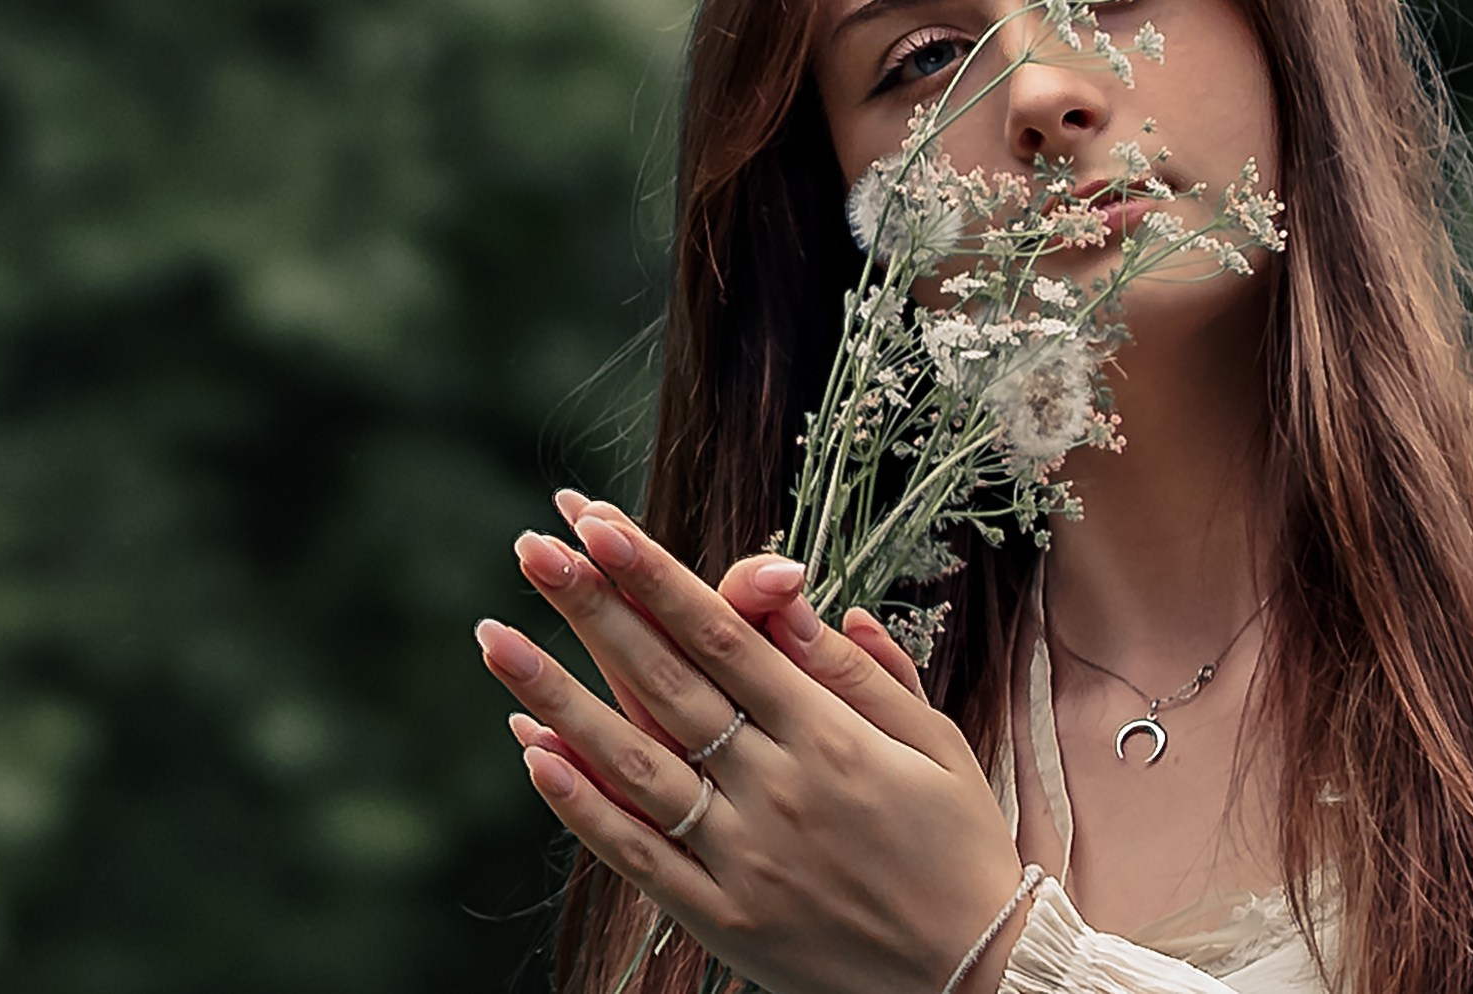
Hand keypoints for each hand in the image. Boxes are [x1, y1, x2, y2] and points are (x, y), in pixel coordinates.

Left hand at [478, 500, 1028, 993]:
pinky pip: (637, 856)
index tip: (602, 524)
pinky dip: (581, 805)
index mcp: (832, 738)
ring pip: (632, 764)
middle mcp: (779, 791)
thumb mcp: (934, 743)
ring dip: (557, 696)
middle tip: (532, 549)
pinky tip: (534, 749)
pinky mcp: (722, 922)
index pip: (725, 636)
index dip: (657, 576)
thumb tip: (798, 597)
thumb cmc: (960, 848)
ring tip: (495, 639)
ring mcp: (743, 860)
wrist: (977, 982)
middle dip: (593, 608)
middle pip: (665, 682)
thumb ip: (861, 671)